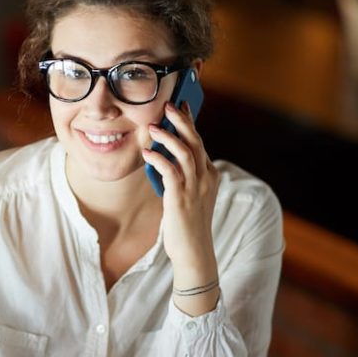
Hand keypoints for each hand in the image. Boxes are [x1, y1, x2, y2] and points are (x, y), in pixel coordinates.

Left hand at [142, 102, 219, 314]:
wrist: (194, 251)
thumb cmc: (188, 224)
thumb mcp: (190, 195)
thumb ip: (182, 175)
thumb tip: (164, 157)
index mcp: (210, 175)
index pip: (200, 142)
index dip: (190, 122)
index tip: (181, 105)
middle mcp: (206, 178)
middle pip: (195, 141)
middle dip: (182, 120)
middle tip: (169, 105)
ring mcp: (195, 187)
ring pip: (185, 152)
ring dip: (168, 136)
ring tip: (153, 126)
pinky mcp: (181, 198)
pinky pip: (170, 171)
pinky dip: (158, 158)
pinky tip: (147, 153)